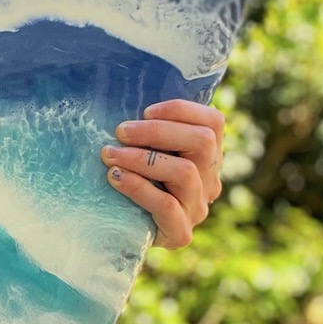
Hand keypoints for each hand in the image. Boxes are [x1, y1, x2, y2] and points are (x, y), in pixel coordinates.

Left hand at [100, 99, 224, 248]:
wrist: (119, 230)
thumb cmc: (129, 178)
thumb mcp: (143, 149)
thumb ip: (147, 129)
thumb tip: (122, 91)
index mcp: (207, 156)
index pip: (214, 122)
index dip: (181, 110)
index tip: (144, 111)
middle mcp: (210, 180)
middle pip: (203, 142)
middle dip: (158, 131)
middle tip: (120, 131)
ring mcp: (198, 208)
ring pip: (185, 172)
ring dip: (142, 158)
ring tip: (109, 154)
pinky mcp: (181, 232)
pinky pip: (167, 206)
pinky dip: (138, 187)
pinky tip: (114, 177)